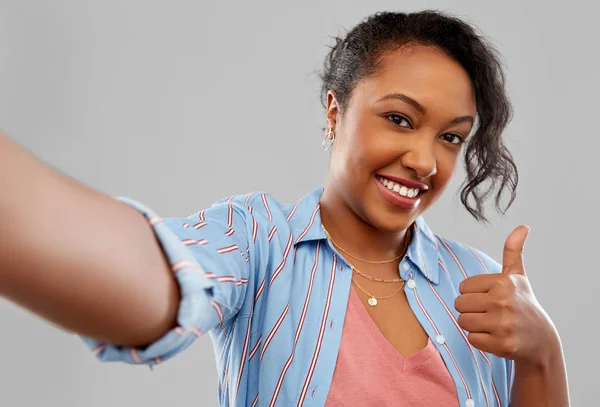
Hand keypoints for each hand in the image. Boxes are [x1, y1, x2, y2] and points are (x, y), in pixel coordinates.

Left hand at [454, 226, 557, 364]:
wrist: (541, 340)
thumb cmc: (523, 303)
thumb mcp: (518, 276)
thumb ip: (513, 251)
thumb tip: (523, 226)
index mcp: (503, 282)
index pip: (462, 287)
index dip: (473, 294)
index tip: (491, 298)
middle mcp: (503, 302)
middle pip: (459, 304)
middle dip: (470, 309)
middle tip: (490, 313)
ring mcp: (503, 324)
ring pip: (463, 321)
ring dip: (474, 325)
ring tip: (493, 324)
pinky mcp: (501, 344)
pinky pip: (471, 339)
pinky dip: (480, 340)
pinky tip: (496, 337)